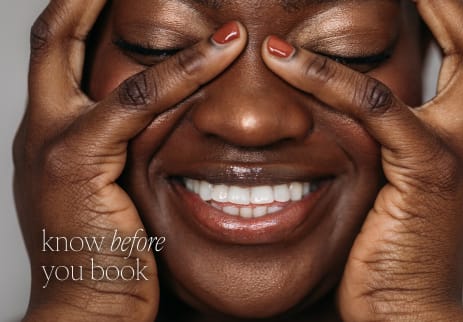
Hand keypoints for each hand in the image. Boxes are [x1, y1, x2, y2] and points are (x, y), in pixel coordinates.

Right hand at [13, 1, 245, 319]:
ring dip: (155, 25)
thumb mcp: (106, 192)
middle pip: (52, 36)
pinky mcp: (78, 162)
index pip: (58, 54)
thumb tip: (158, 128)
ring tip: (211, 15)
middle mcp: (40, 128)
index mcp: (47, 133)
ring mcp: (52, 141)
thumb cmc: (104, 255)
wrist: (84, 307)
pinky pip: (139, 103)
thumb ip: (121, 152)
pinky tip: (223, 52)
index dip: (80, 16)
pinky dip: (185, 73)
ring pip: (103, 60)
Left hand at [261, 0, 462, 320]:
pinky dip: (327, 80)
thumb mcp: (396, 179)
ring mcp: (461, 148)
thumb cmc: (393, 245)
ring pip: (424, 62)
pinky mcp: (429, 171)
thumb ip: (387, 136)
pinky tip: (285, 60)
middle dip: (447, 3)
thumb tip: (352, 103)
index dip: (449, 14)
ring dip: (386, 28)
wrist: (408, 304)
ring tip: (338, 10)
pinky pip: (374, 109)